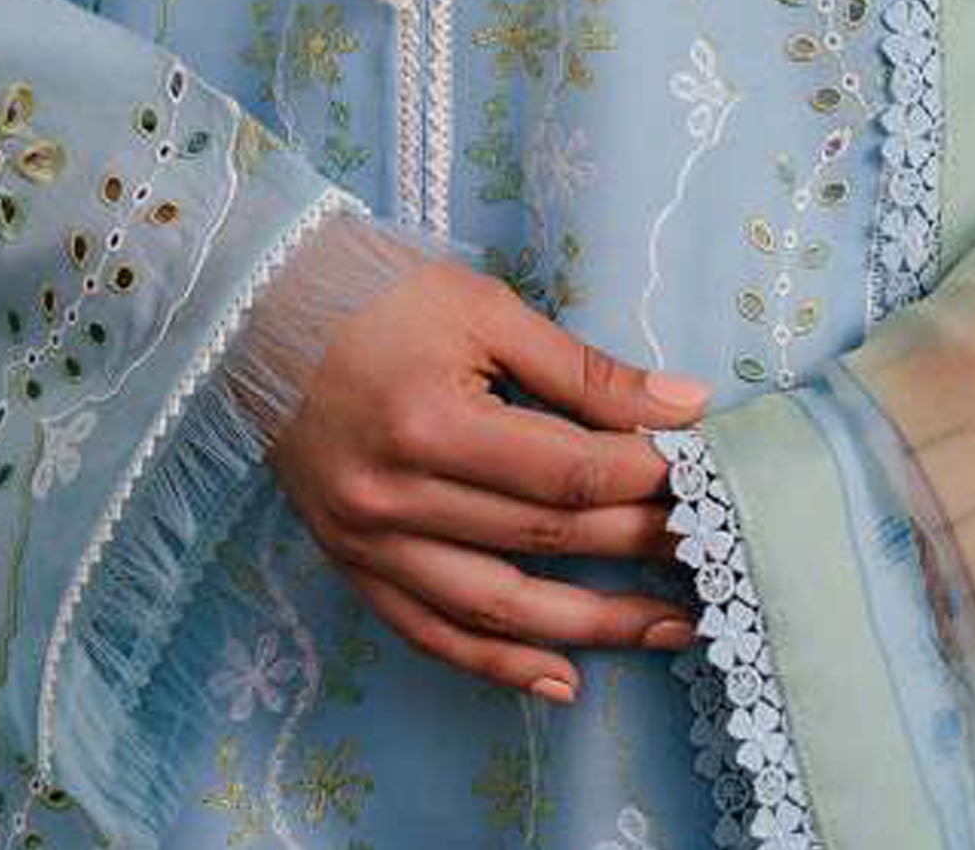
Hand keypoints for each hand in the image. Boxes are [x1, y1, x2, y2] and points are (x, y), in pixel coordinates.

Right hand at [265, 256, 709, 700]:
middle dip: (639, 542)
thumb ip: (583, 369)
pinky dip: (498, 662)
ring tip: (671, 628)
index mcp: (432, 421)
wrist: (261, 313)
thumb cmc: (378, 296)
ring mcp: (367, 541)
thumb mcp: (485, 310)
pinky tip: (563, 678)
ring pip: (497, 605)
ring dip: (592, 626)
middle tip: (713, 545)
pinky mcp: (350, 563)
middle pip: (544, 537)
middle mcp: (395, 495)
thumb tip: (683, 404)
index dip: (646, 477)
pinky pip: (432, 632)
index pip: (567, 470)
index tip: (705, 474)